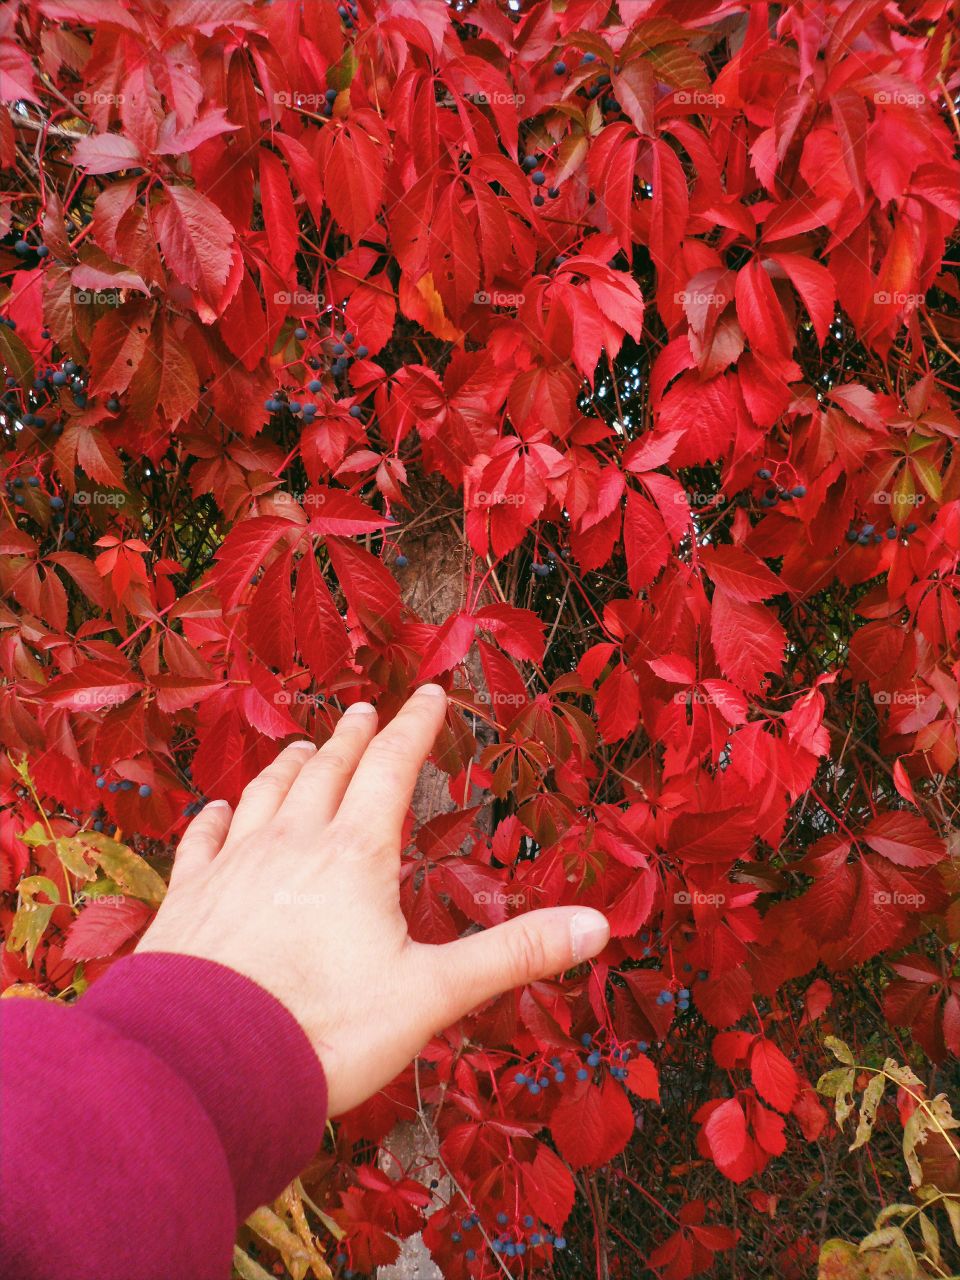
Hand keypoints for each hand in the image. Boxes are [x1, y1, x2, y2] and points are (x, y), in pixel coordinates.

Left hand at [137, 685, 609, 1113]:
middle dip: (352, 736)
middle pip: (328, 770)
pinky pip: (201, 840)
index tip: (430, 695)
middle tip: (365, 711)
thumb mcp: (434, 993)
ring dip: (290, 765)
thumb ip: (515, 953)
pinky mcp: (189, 898)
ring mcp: (234, 865)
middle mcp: (293, 842)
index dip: (415, 727)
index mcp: (356, 853)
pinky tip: (216, 810)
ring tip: (303, 747)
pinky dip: (215, 817)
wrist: (210, 1064)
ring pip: (266, 793)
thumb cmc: (329, 1030)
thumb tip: (599, 925)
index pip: (391, 766)